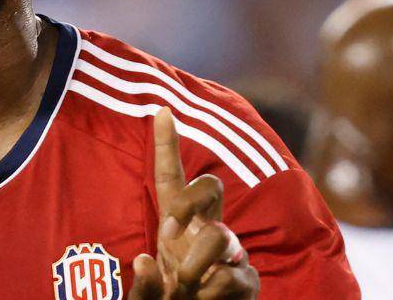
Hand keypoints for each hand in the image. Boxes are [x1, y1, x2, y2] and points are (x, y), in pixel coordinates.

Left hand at [129, 109, 259, 298]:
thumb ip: (143, 286)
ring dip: (193, 266)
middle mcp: (205, 228)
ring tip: (185, 287)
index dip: (167, 146)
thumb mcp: (149, 294)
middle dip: (187, 202)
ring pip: (220, 236)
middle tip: (166, 231)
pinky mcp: (249, 278)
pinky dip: (211, 294)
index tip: (162, 111)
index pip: (171, 180)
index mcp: (176, 224)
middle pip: (209, 187)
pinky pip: (231, 276)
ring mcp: (231, 251)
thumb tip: (144, 262)